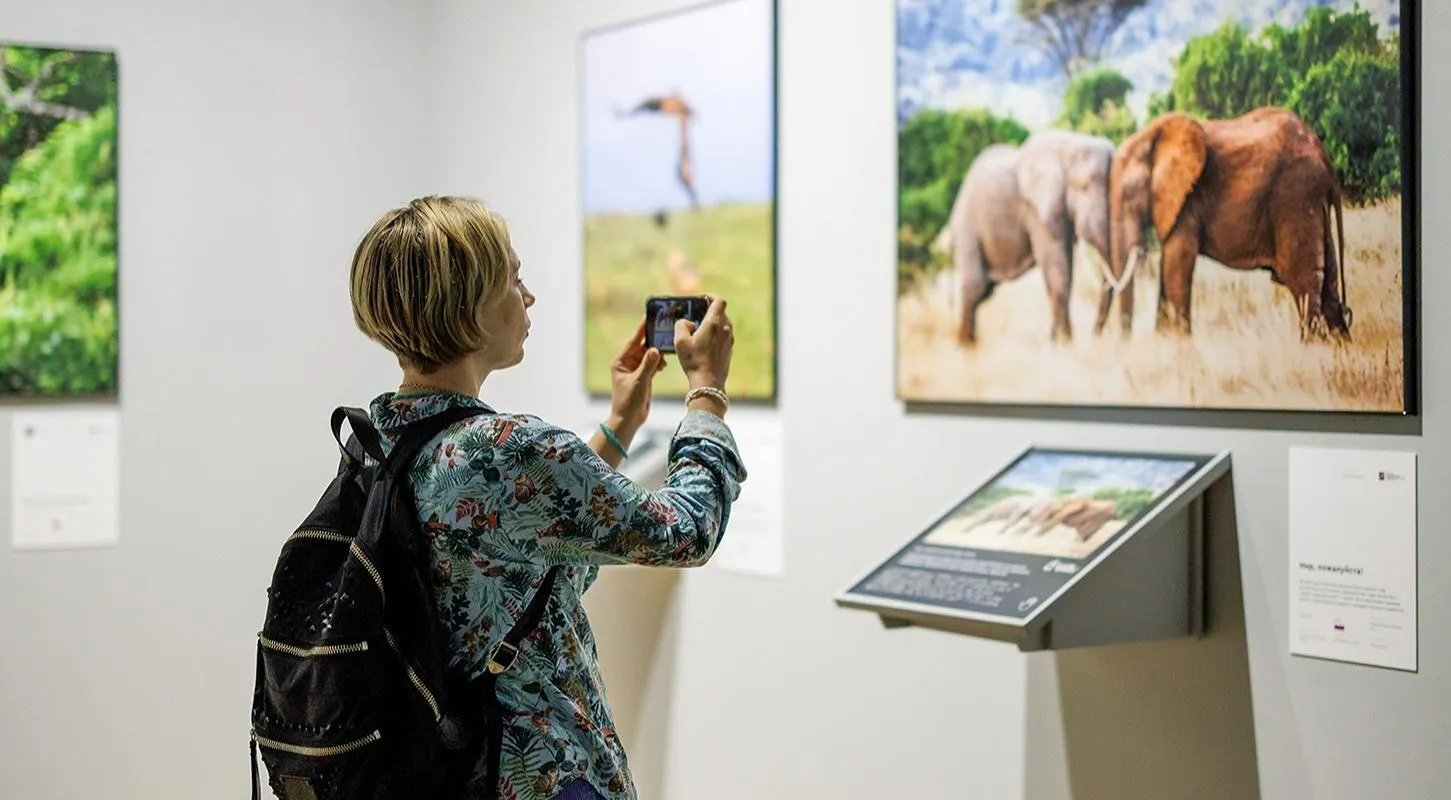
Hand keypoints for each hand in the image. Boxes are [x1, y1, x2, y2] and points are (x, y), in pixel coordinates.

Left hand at [609, 315, 665, 432]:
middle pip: (642, 346)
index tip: (649, 316)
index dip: (642, 329)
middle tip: (664, 328)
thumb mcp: (639, 381)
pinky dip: (659, 362)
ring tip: (668, 348)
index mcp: (620, 361)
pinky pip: (653, 363)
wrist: (629, 419)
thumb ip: (648, 365)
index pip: (633, 341)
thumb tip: (656, 349)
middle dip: (653, 340)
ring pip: (649, 354)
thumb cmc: (628, 401)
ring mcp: (636, 369)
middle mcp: (627, 363)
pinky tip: (665, 363)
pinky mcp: (644, 376)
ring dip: (658, 353)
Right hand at [673, 295, 733, 390]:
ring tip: (700, 329)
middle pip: (721, 312)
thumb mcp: (680, 341)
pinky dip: (716, 334)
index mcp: (714, 324)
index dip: (711, 296)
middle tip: (697, 314)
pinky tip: (705, 343)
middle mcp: (725, 330)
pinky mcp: (729, 350)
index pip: (719, 301)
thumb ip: (681, 325)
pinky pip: (724, 336)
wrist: (708, 383)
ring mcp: (729, 340)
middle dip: (709, 310)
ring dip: (714, 322)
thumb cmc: (694, 361)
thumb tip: (687, 322)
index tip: (702, 298)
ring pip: (724, 324)